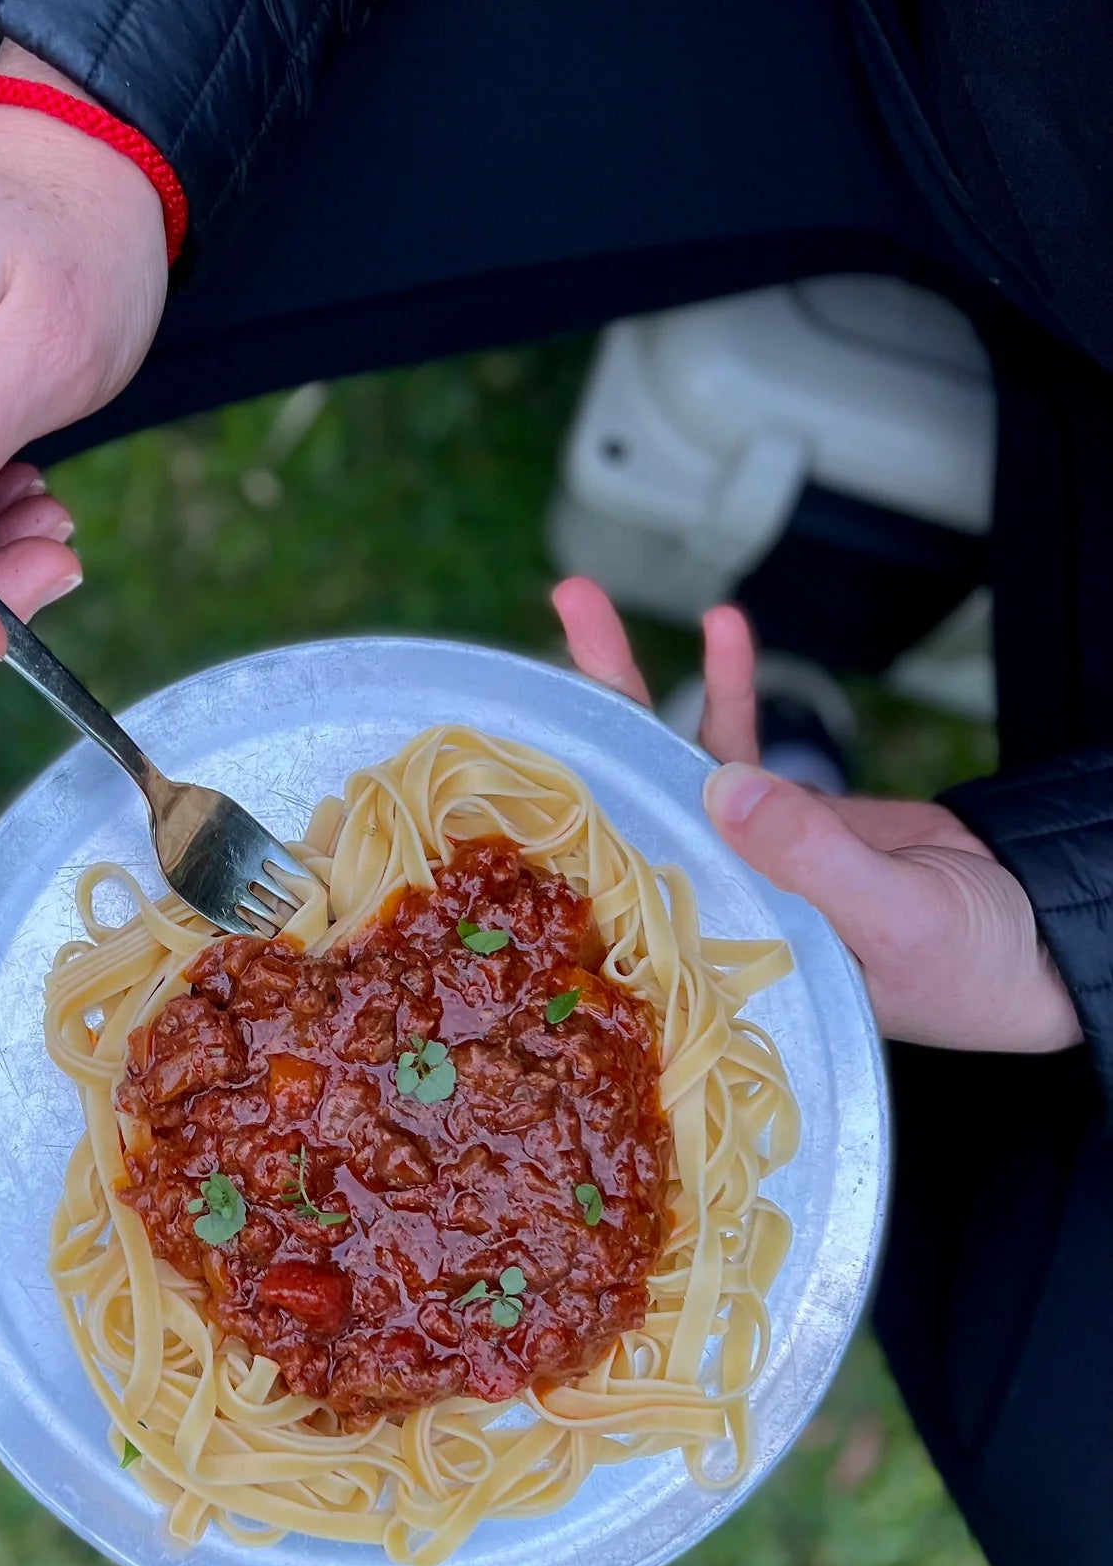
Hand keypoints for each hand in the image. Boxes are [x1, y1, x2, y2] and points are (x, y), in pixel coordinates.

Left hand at [553, 577, 1081, 1054]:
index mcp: (713, 941)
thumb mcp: (898, 918)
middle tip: (558, 615)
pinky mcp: (780, 812)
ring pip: (669, 756)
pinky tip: (721, 626)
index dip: (570, 804)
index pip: (617, 870)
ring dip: (633, 677)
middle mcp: (705, 893)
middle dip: (584, 708)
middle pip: (624, 792)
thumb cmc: (971, 967)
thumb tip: (725, 786)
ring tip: (585, 598)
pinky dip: (732, 683)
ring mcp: (736, 847)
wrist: (1040, 943)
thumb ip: (815, 857)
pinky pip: (740, 740)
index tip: (525, 739)